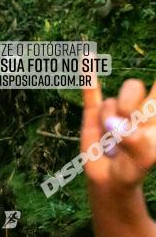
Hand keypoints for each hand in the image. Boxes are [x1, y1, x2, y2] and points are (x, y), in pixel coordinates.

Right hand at [81, 71, 155, 192]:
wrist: (109, 179)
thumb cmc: (132, 169)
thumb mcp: (142, 161)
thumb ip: (134, 141)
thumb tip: (112, 122)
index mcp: (155, 115)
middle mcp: (137, 106)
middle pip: (135, 88)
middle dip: (128, 107)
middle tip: (123, 132)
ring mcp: (115, 109)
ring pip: (113, 99)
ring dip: (109, 118)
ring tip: (110, 140)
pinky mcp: (94, 114)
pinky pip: (90, 91)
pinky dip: (88, 74)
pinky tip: (86, 56)